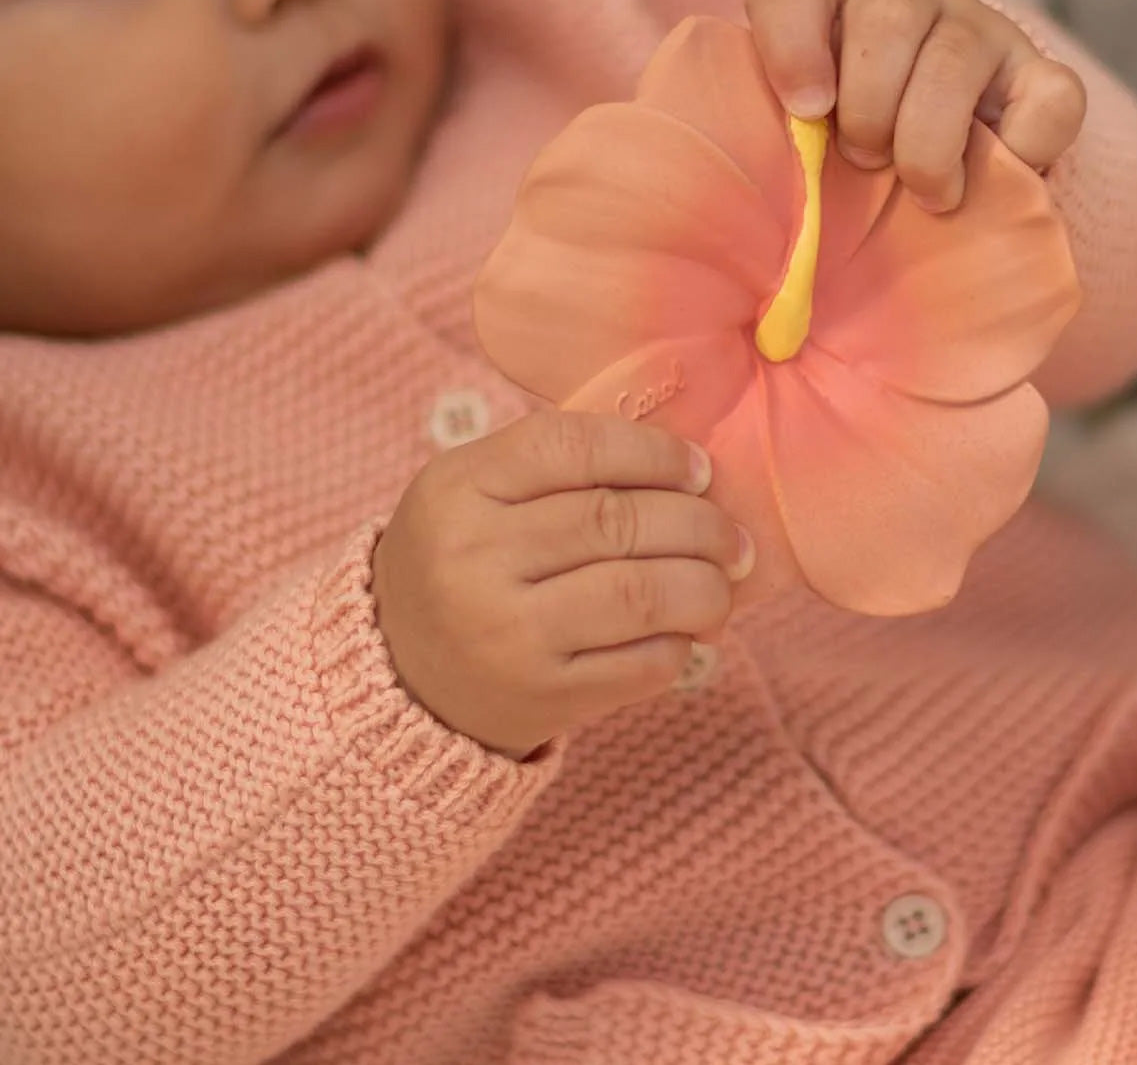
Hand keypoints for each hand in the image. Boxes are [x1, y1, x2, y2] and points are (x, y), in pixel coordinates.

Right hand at [372, 410, 753, 759]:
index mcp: (457, 488)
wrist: (399, 673)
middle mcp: (474, 557)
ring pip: (640, 593)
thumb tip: (688, 466)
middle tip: (732, 534)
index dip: (653, 453)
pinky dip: (681, 641)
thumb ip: (559, 465)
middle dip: (699, 523)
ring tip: (725, 579)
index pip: (572, 446)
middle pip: (616, 521)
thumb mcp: (474, 491)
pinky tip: (684, 630)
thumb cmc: (461, 561)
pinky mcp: (540, 696)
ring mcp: (506, 633)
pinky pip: (641, 663)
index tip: (699, 470)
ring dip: (706, 585)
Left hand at [745, 0, 1086, 211]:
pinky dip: (1022, 149)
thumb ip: (768, 150)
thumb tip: (751, 220)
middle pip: (886, 16)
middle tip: (863, 160)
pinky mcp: (1040, 74)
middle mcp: (901, 0)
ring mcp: (977, 31)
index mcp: (823, 8)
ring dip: (929, 139)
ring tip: (922, 191)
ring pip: (958, 55)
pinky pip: (1051, 98)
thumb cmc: (842, 163)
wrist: (929, 181)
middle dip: (869, 107)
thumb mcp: (795, 147)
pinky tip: (989, 176)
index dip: (791, 46)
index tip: (807, 111)